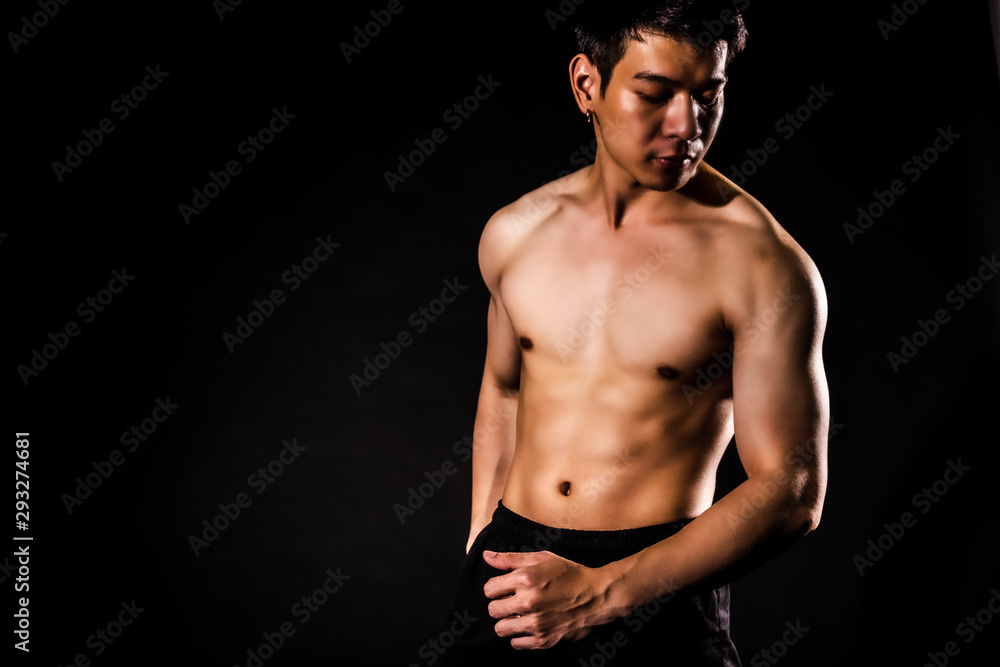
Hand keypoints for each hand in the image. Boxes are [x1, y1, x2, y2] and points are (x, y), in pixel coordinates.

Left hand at [482, 550, 619, 649]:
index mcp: (525, 579)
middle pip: (492, 610)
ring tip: (521, 614)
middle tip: (514, 601)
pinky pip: (516, 644)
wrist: (597, 596)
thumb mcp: (542, 558)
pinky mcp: (543, 640)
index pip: (489, 589)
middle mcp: (528, 602)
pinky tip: (530, 625)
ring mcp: (536, 623)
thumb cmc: (569, 574)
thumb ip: (510, 559)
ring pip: (501, 629)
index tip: (506, 587)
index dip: (496, 587)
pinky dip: (520, 636)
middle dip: (501, 604)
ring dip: (508, 622)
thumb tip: (487, 556)